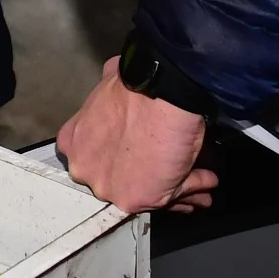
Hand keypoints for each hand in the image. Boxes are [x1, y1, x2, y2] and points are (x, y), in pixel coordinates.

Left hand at [56, 58, 217, 212]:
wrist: (160, 96)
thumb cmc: (136, 87)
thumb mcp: (109, 80)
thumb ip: (107, 91)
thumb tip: (113, 77)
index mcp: (73, 143)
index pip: (97, 159)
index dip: (123, 159)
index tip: (141, 157)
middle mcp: (84, 170)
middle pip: (121, 181)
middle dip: (148, 177)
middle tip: (169, 172)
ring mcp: (108, 189)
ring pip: (147, 192)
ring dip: (177, 186)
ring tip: (198, 180)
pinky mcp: (137, 200)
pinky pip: (172, 198)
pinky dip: (194, 187)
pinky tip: (205, 179)